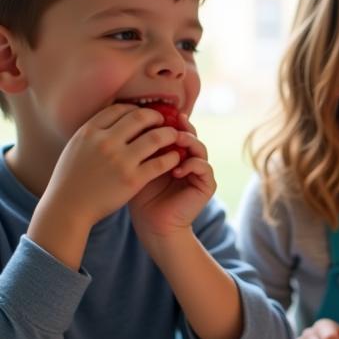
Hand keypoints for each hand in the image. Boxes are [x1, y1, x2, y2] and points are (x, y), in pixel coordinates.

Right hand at [44, 103, 183, 230]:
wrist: (68, 207)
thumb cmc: (71, 179)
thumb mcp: (76, 147)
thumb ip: (93, 134)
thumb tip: (110, 122)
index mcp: (89, 131)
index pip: (119, 109)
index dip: (136, 109)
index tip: (144, 114)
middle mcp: (105, 142)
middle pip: (140, 117)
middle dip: (156, 116)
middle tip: (163, 121)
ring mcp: (120, 160)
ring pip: (155, 137)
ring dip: (169, 134)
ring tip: (175, 137)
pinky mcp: (133, 179)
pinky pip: (161, 162)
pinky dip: (172, 157)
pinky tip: (176, 157)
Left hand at [130, 112, 214, 244]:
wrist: (152, 225)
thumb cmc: (140, 197)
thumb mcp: (137, 166)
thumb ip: (140, 146)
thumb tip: (132, 118)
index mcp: (173, 153)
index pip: (174, 130)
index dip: (168, 121)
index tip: (156, 113)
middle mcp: (189, 159)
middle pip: (190, 135)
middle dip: (181, 127)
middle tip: (172, 122)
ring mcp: (199, 172)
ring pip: (200, 148)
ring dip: (188, 143)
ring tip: (175, 142)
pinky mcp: (207, 185)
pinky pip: (204, 168)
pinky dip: (191, 165)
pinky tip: (176, 170)